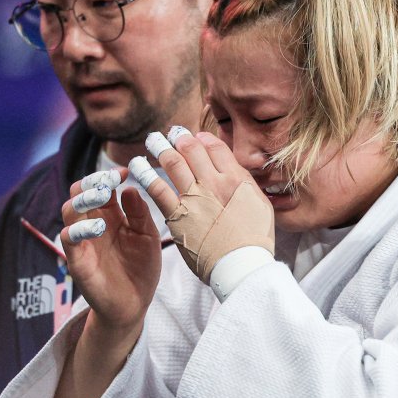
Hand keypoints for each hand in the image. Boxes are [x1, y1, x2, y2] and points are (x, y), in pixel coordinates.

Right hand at [61, 167, 161, 333]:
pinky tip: (99, 227)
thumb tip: (129, 189)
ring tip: (102, 197)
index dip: (109, 176)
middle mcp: (94, 223)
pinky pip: (69, 239)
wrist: (134, 304)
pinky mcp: (77, 260)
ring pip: (69, 210)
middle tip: (110, 181)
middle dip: (92, 182)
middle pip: (80, 192)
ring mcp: (83, 240)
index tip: (125, 171)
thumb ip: (140, 214)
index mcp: (111, 215)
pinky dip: (79, 229)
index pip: (102, 187)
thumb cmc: (141, 268)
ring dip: (83, 200)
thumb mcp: (148, 237)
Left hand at [135, 129, 273, 282]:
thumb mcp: (259, 204)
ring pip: (173, 164)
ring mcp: (194, 198)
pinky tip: (137, 166)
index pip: (215, 148)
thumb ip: (245, 182)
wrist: (241, 265)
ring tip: (153, 141)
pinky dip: (146, 175)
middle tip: (172, 132)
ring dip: (161, 149)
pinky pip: (157, 189)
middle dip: (180, 137)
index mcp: (235, 179)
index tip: (196, 136)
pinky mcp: (177, 216)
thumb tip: (234, 167)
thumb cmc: (254, 239)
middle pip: (193, 150)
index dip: (203, 139)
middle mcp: (213, 183)